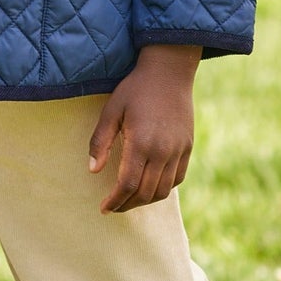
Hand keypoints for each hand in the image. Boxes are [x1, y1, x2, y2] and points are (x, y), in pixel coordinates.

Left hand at [88, 45, 200, 213]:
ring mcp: (178, 150)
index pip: (128, 185)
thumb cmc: (135, 89)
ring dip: (145, 200)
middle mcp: (162, 150)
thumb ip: (100, 142)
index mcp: (141, 142)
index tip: (104, 208)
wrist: (169, 72)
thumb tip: (93, 170)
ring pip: (163, 190)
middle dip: (127, 205)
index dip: (115, 201)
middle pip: (146, 193)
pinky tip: (150, 186)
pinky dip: (163, 188)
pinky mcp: (188, 147)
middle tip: (114, 206)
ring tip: (130, 199)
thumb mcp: (111, 110)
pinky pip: (177, 179)